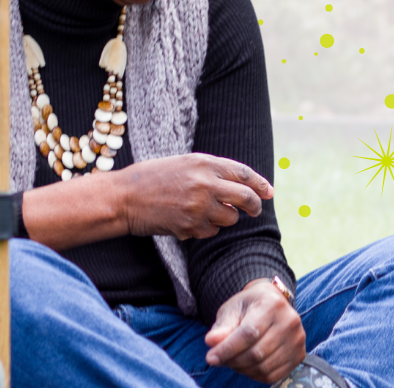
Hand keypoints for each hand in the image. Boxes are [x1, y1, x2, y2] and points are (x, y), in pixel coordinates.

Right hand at [117, 154, 272, 239]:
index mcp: (205, 163)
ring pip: (230, 218)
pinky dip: (206, 228)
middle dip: (254, 206)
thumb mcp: (185, 164)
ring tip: (206, 211)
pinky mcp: (190, 226)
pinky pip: (211, 231)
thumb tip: (243, 186)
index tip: (269, 192)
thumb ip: (213, 172)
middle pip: (246, 198)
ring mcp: (199, 206)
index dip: (260, 184)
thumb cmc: (154, 177)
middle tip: (255, 210)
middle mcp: (206, 184)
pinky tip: (188, 220)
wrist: (125, 197)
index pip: (244, 174)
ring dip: (225, 218)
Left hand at [204, 278, 305, 382]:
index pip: (249, 333)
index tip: (210, 358)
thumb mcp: (232, 310)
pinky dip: (254, 375)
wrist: (271, 304)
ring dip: (242, 369)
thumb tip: (212, 341)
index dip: (227, 349)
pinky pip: (272, 375)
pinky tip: (247, 365)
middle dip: (233, 360)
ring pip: (263, 367)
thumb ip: (222, 327)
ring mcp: (297, 339)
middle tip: (220, 359)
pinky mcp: (299, 355)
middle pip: (257, 353)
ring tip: (233, 360)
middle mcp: (290, 321)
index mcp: (272, 304)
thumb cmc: (248, 307)